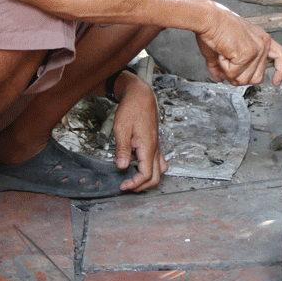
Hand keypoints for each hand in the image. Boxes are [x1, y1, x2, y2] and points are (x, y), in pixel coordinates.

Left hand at [111, 73, 167, 191]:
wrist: (140, 95)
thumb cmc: (132, 108)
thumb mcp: (121, 129)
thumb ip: (122, 150)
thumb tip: (122, 167)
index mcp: (148, 146)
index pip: (146, 175)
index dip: (134, 184)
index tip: (122, 185)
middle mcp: (155, 148)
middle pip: (156, 176)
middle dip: (142, 185)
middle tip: (127, 185)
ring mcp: (156, 145)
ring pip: (160, 169)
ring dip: (149, 177)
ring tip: (134, 177)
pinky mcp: (154, 141)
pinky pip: (157, 160)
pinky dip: (150, 167)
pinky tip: (137, 162)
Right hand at [195, 3, 281, 86]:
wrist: (208, 18)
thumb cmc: (213, 27)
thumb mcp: (222, 49)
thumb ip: (222, 67)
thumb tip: (220, 78)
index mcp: (261, 39)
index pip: (281, 56)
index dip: (281, 72)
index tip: (276, 82)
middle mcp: (263, 43)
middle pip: (257, 78)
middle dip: (238, 77)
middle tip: (226, 64)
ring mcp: (257, 49)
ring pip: (245, 79)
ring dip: (230, 72)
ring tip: (224, 55)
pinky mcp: (248, 53)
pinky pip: (234, 74)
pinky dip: (224, 67)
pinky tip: (223, 54)